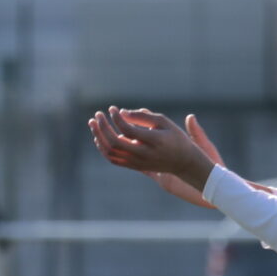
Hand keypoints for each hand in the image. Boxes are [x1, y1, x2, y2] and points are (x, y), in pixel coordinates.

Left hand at [88, 106, 216, 195]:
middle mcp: (144, 154)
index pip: (128, 130)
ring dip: (99, 136)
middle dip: (103, 127)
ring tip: (93, 123)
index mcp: (154, 141)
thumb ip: (143, 117)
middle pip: (115, 142)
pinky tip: (99, 136)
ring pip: (111, 152)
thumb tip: (121, 112)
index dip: (117, 118)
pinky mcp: (133, 167)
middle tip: (97, 114)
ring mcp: (137, 162)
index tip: (112, 108)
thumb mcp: (164, 122)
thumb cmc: (174, 137)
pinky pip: (112, 159)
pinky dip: (103, 148)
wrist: (183, 162)